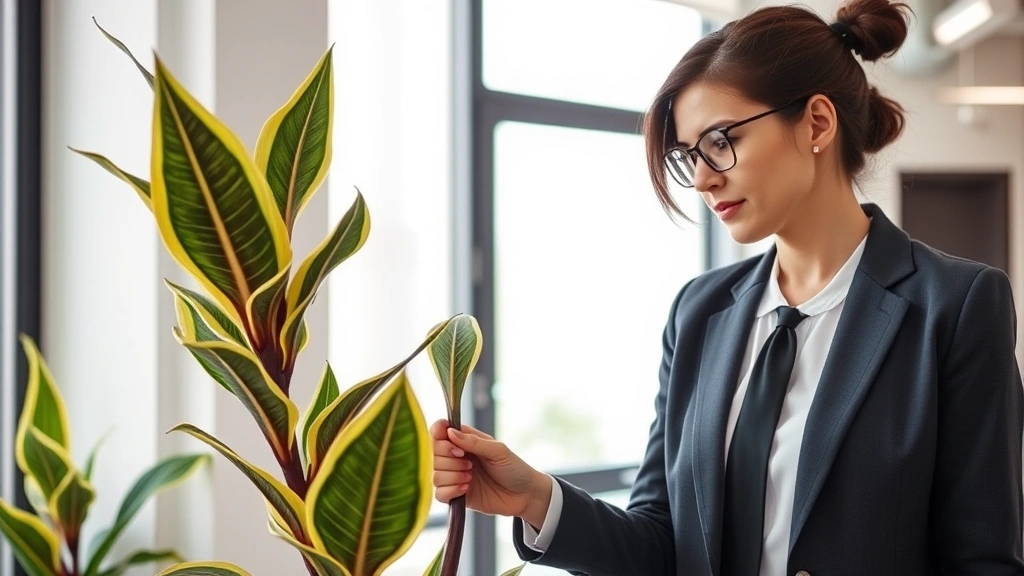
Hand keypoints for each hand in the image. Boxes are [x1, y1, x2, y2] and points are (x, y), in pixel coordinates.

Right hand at [430, 419, 551, 527]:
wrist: (525, 496)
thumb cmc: (514, 469)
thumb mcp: (498, 451)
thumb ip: (474, 442)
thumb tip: (450, 432)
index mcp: (466, 441)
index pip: (439, 432)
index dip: (438, 433)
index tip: (449, 439)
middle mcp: (457, 458)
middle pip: (434, 454)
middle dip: (449, 458)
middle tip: (469, 463)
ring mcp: (456, 477)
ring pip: (435, 475)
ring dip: (452, 475)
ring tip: (471, 477)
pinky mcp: (457, 495)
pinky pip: (439, 494)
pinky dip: (450, 490)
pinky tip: (466, 489)